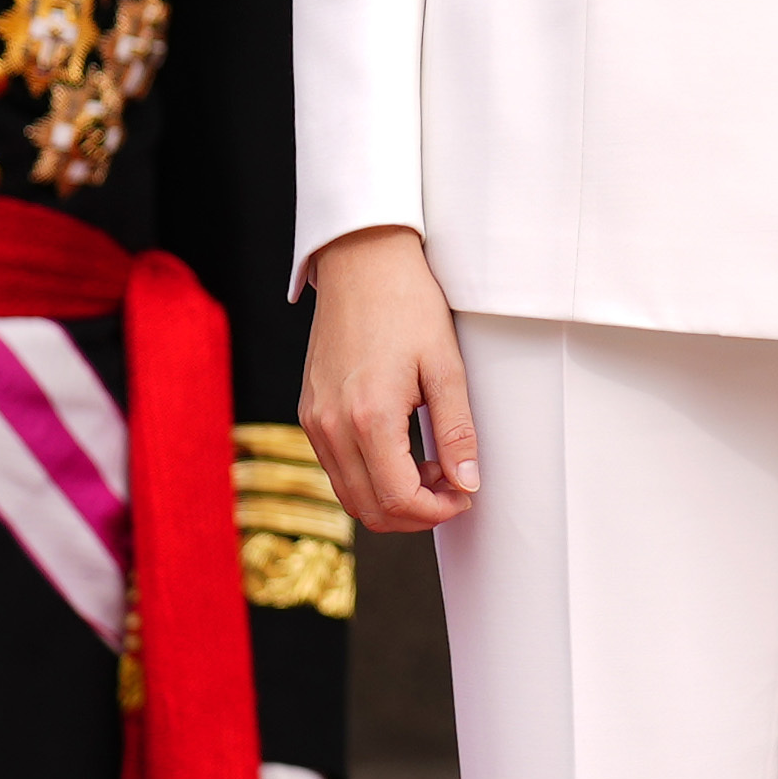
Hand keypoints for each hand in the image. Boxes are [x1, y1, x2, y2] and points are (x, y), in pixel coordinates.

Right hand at [297, 224, 481, 531]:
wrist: (361, 264)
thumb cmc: (408, 307)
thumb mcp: (446, 366)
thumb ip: (457, 430)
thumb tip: (468, 483)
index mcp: (367, 417)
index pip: (398, 498)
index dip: (438, 511)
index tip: (465, 496)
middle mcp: (330, 426)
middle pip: (369, 508)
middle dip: (417, 513)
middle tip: (454, 487)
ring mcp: (313, 421)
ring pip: (349, 494)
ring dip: (393, 497)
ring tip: (434, 467)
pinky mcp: (309, 412)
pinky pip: (337, 468)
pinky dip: (371, 477)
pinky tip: (405, 451)